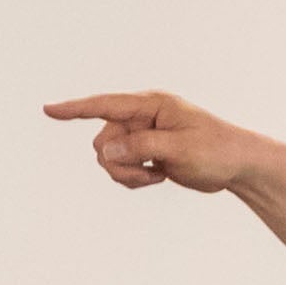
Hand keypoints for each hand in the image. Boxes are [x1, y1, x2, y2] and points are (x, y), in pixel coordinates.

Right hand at [44, 89, 261, 192]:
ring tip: (154, 176)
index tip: (48, 110)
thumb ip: (140, 147)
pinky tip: (157, 178)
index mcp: (151, 105)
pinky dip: (133, 179)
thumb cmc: (216, 150)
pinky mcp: (145, 154)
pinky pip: (120, 169)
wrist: (237, 166)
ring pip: (109, 158)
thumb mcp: (179, 149)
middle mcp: (143, 117)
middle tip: (146, 172)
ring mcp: (143, 136)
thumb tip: (105, 151)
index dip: (74, 109)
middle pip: (103, 141)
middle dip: (117, 163)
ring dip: (126, 174)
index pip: (105, 106)